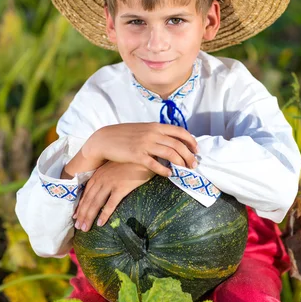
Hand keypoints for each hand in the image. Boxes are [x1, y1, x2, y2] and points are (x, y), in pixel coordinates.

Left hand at [73, 161, 155, 231]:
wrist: (144, 157)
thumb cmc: (131, 163)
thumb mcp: (114, 168)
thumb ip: (107, 176)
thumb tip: (104, 189)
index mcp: (99, 175)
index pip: (86, 193)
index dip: (80, 205)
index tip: (75, 216)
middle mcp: (101, 179)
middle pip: (88, 199)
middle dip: (82, 214)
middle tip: (78, 226)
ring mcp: (110, 183)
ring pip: (96, 203)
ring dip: (89, 217)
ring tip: (85, 228)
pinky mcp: (121, 188)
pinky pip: (110, 204)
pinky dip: (104, 214)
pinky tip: (100, 223)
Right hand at [83, 122, 197, 176]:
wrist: (104, 139)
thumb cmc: (124, 135)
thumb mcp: (142, 129)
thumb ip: (156, 133)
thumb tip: (170, 140)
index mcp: (155, 126)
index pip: (179, 131)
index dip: (191, 141)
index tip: (196, 149)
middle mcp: (152, 134)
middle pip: (178, 145)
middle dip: (189, 156)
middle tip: (194, 164)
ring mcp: (145, 144)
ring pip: (170, 154)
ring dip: (181, 163)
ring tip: (186, 170)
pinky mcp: (137, 155)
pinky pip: (155, 164)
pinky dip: (165, 170)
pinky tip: (170, 174)